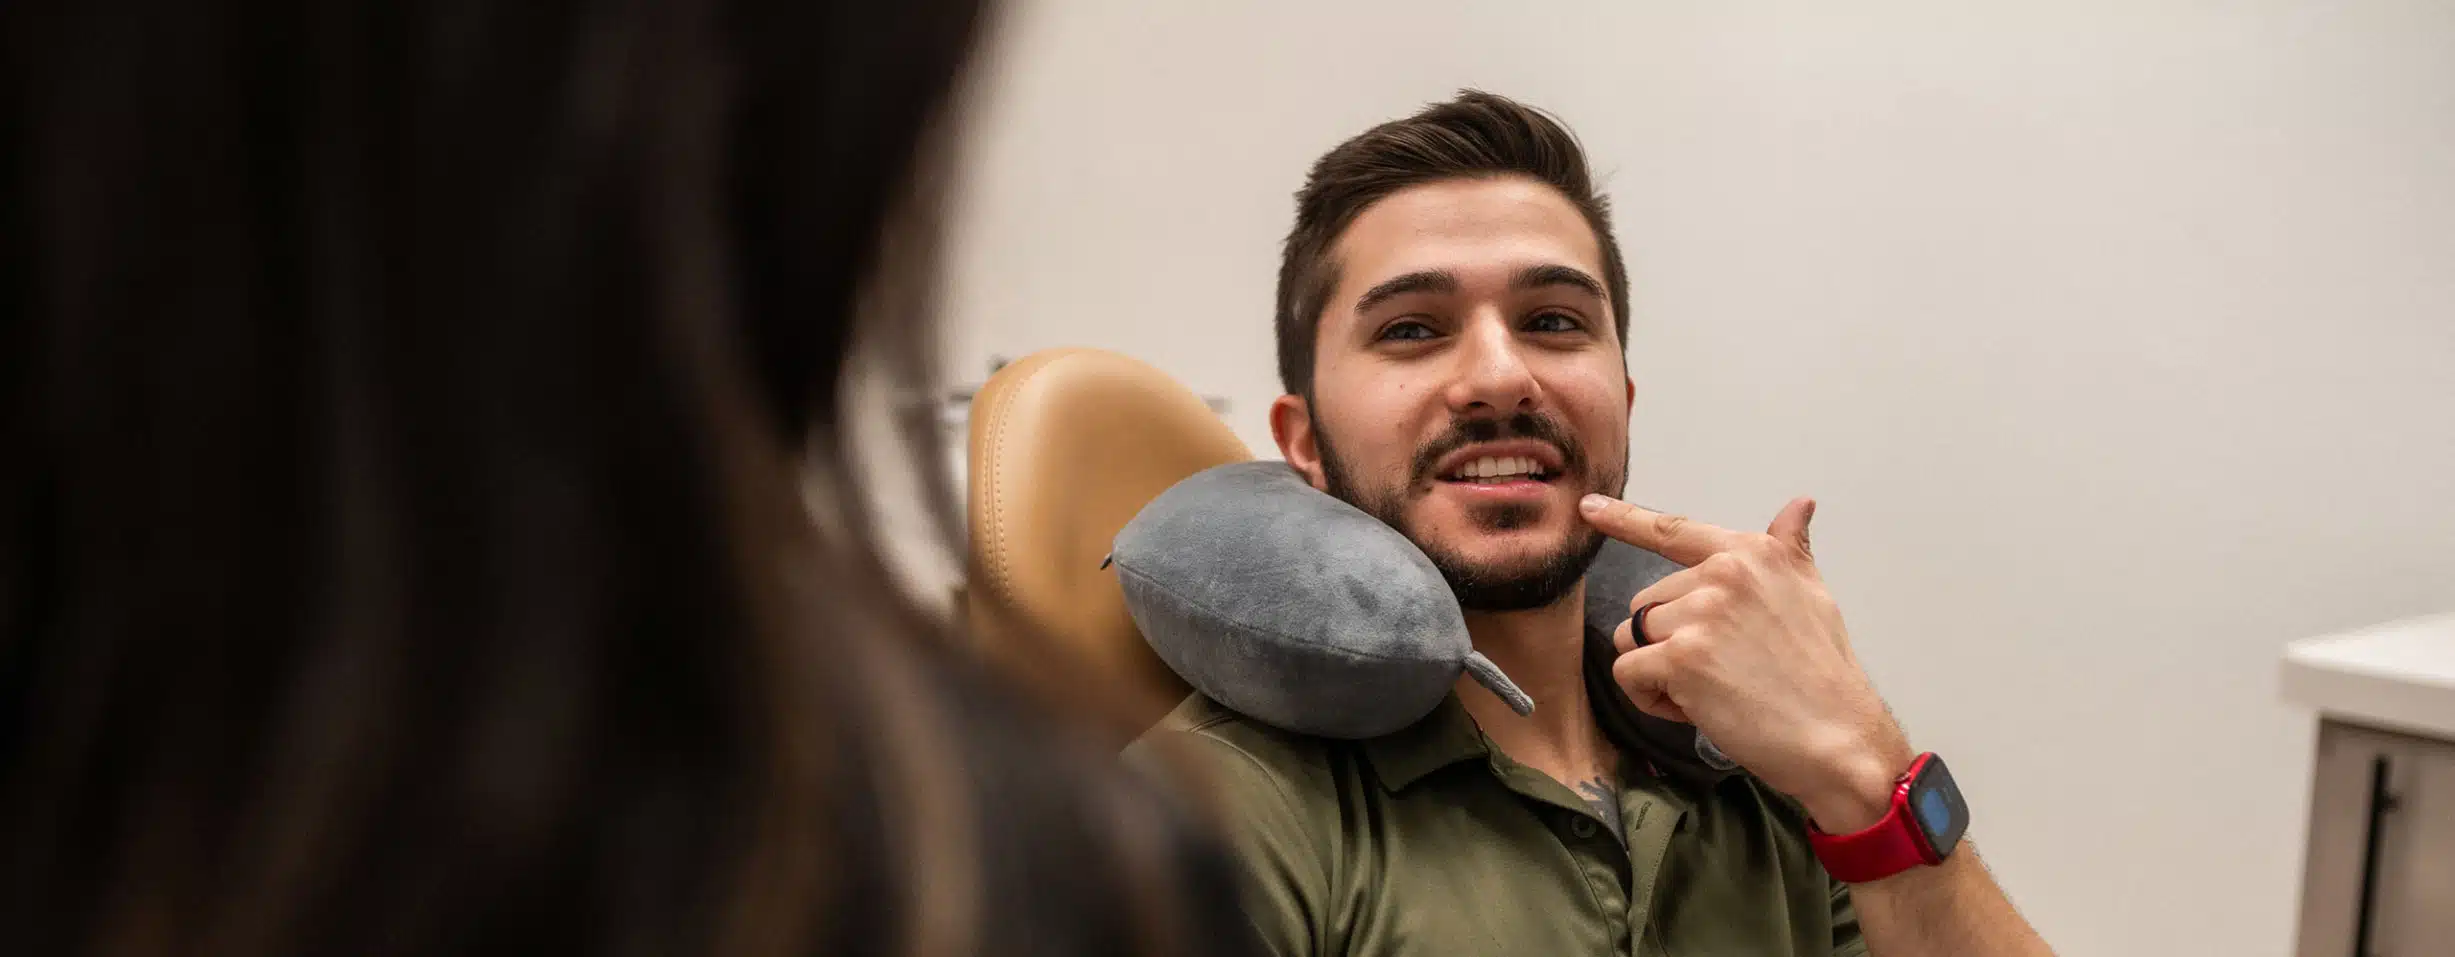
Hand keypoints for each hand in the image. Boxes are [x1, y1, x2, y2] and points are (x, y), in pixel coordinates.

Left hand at [1579, 494, 1913, 832]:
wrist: (1839, 738)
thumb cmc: (1823, 675)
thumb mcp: (1813, 595)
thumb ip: (1789, 550)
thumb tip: (1799, 505)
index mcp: (1749, 555)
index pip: (1674, 531)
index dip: (1624, 518)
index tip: (1588, 507)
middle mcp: (1722, 575)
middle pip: (1648, 604)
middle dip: (1670, 642)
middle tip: (1723, 670)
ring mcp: (1700, 614)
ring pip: (1634, 638)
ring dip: (1660, 672)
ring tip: (1714, 690)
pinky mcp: (1681, 658)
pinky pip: (1629, 672)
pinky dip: (1651, 699)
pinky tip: (1696, 709)